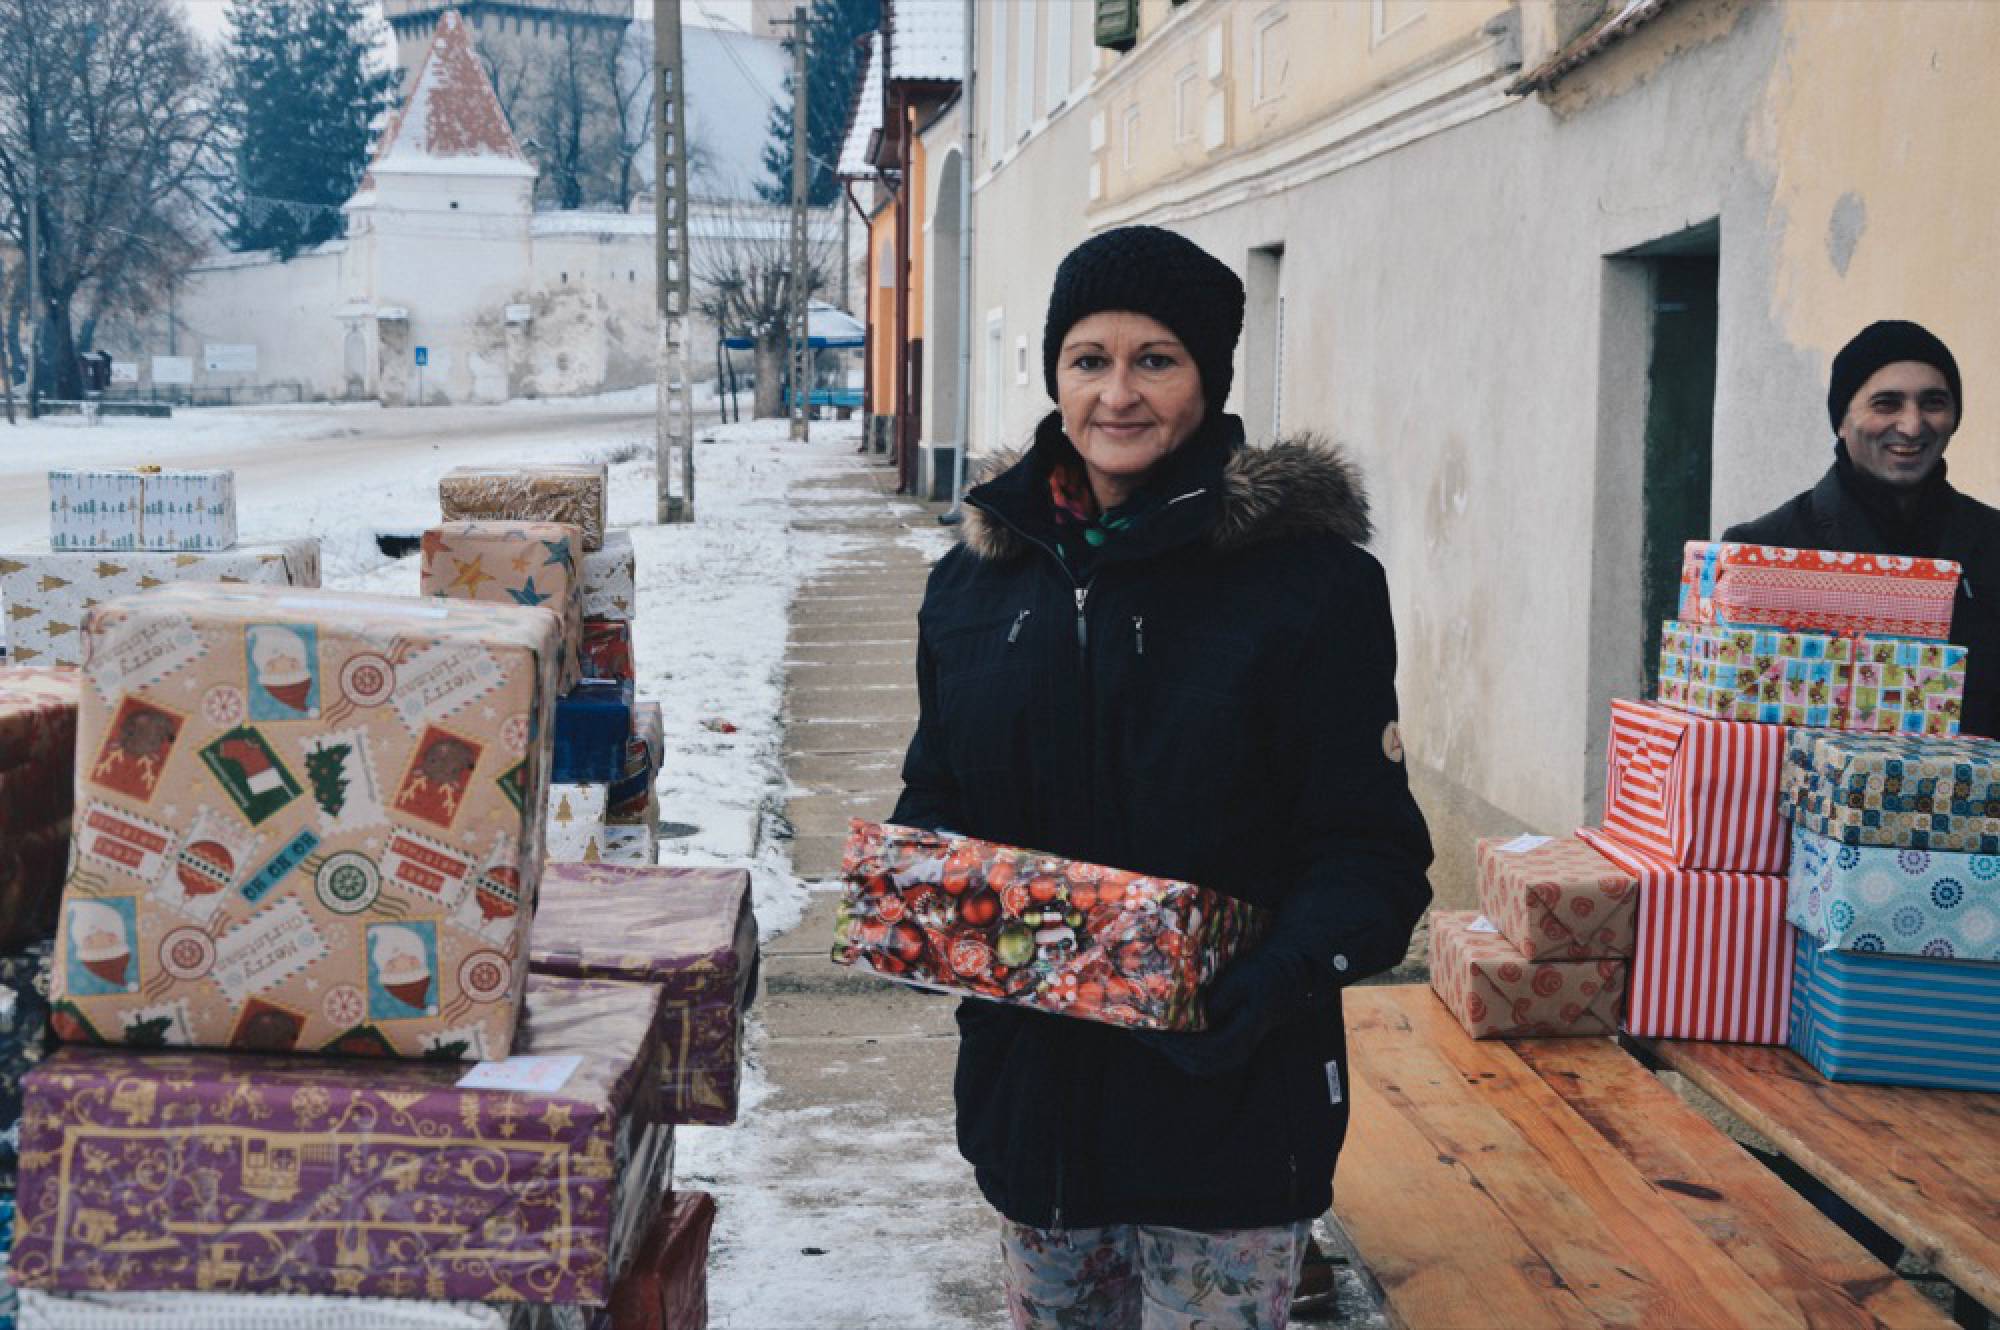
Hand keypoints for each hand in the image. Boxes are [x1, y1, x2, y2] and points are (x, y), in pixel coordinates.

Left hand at [1135, 949, 1290, 1078]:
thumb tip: (1202, 1013)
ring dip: (1167, 1051)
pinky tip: (1159, 1035)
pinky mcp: (1225, 1050)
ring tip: (1143, 1034)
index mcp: (1244, 1033)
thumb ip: (1224, 996)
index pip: (1206, 1047)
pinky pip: (1197, 1059)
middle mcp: (1238, 1050)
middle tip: (1140, 1030)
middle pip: (1196, 1061)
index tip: (1155, 1029)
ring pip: (1194, 1064)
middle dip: (1166, 1047)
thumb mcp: (1244, 977)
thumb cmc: (1261, 975)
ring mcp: (1232, 1054)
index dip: (1178, 1042)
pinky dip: (1176, 1051)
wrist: (1281, 982)